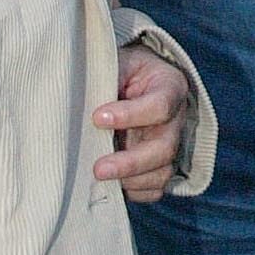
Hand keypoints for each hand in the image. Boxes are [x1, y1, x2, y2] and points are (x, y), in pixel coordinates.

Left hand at [93, 45, 189, 201]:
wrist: (135, 81)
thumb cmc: (124, 70)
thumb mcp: (118, 62)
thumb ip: (106, 76)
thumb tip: (78, 101)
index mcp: (170, 87)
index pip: (160, 106)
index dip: (130, 115)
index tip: (97, 117)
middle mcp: (176, 120)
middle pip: (164, 148)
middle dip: (130, 163)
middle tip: (98, 169)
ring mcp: (171, 145)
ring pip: (162, 173)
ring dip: (131, 180)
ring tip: (100, 177)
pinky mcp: (160, 166)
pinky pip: (155, 188)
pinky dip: (135, 192)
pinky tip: (113, 186)